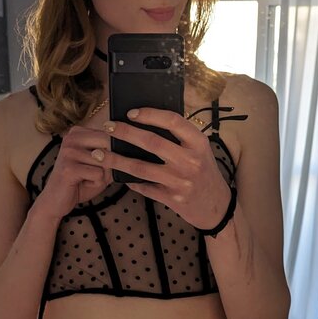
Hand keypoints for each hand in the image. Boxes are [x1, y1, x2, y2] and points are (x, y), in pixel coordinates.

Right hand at [37, 124, 113, 220]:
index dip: (119, 149)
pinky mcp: (69, 168)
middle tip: (108, 172)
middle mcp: (72, 138)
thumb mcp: (99, 165)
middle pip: (109, 143)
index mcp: (78, 132)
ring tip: (89, 178)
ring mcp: (69, 152)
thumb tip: (131, 151)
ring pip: (106, 161)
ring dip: (104, 175)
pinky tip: (83, 183)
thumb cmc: (80, 181)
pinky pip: (98, 174)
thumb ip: (112, 155)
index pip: (110, 133)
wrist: (56, 200)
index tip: (121, 158)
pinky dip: (96, 183)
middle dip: (116, 161)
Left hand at [100, 108, 232, 230]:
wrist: (216, 206)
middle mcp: (190, 161)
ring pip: (141, 167)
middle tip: (108, 128)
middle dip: (125, 133)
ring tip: (101, 154)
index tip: (130, 112)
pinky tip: (119, 176)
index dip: (149, 114)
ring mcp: (181, 181)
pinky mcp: (173, 199)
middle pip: (151, 142)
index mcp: (198, 143)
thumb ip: (180, 137)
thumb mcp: (199, 150)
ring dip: (117, 160)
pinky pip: (144, 187)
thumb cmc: (204, 172)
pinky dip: (130, 181)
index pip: (172, 121)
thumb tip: (146, 120)